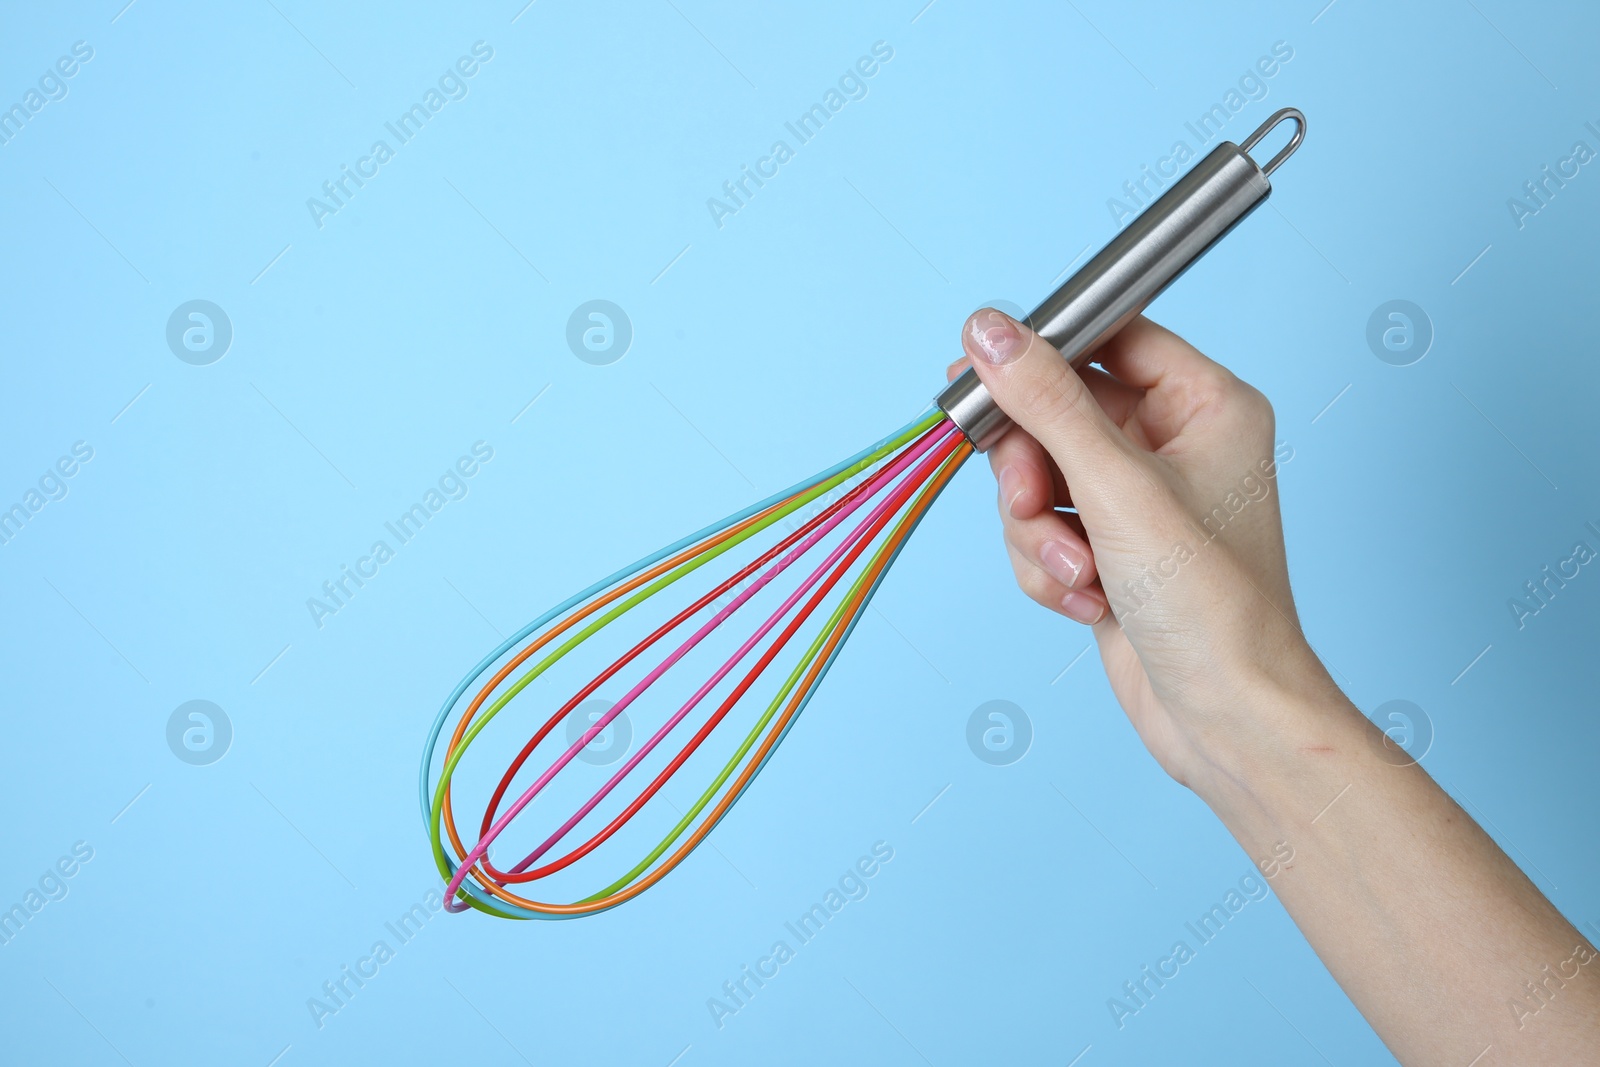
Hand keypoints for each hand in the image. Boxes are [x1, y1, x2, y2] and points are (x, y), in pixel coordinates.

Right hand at [952, 309, 1337, 789]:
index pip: (1110, 336)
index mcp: (1206, 405)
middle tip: (1029, 500)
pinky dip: (1049, 564)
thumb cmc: (1207, 601)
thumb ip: (1045, 402)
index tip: (980, 370)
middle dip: (1032, 468)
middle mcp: (1175, 444)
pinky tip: (1085, 600)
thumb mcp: (1115, 486)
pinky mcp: (1110, 549)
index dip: (1042, 351)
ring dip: (1038, 528)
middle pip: (1058, 411)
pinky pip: (1044, 528)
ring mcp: (1140, 501)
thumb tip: (987, 330)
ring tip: (1077, 569)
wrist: (1224, 717)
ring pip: (1040, 475)